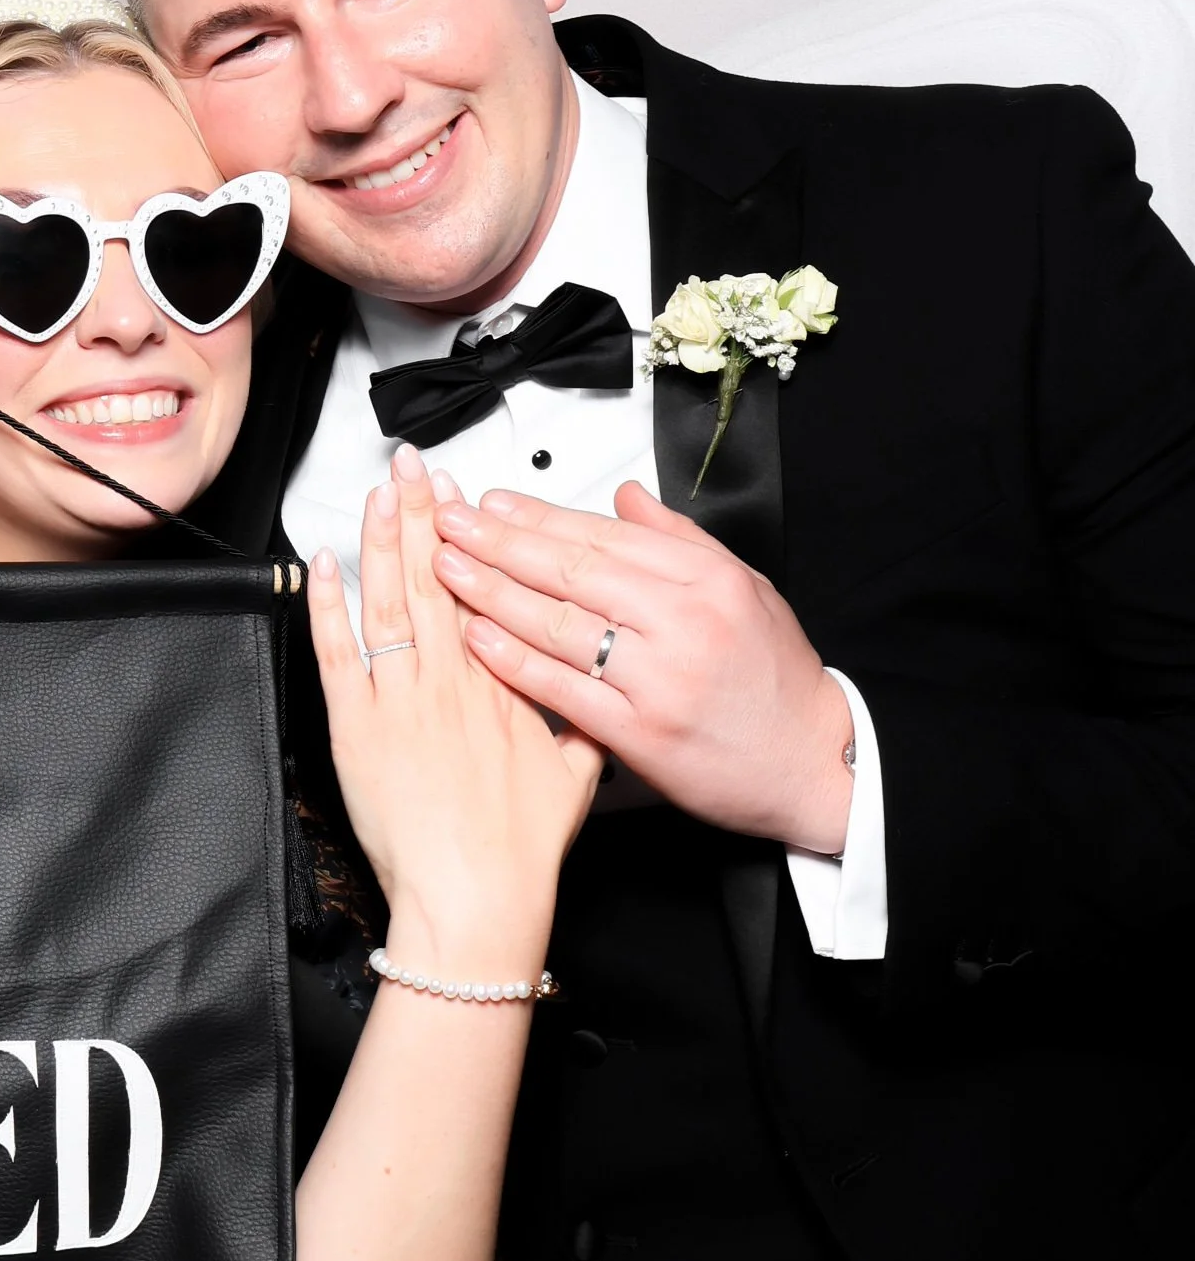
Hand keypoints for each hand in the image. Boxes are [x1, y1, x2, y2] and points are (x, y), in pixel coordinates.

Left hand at [308, 444, 600, 972]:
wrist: (477, 900)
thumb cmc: (519, 854)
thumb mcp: (573, 784)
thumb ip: (578, 737)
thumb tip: (590, 714)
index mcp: (503, 689)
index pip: (485, 595)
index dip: (470, 543)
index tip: (463, 501)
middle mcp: (453, 684)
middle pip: (436, 582)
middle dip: (425, 516)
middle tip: (415, 467)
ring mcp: (404, 702)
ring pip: (390, 603)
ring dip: (382, 542)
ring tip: (379, 492)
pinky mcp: (359, 730)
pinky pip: (339, 654)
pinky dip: (328, 607)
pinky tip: (323, 564)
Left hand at [432, 479, 853, 855]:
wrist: (814, 763)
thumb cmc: (777, 682)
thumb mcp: (745, 589)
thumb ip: (680, 540)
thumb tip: (626, 497)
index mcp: (706, 580)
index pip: (604, 535)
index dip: (540, 516)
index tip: (493, 501)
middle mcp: (683, 621)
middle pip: (571, 570)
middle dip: (500, 541)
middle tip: (450, 521)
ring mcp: (660, 678)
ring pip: (560, 623)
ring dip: (492, 592)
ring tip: (447, 569)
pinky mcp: (642, 733)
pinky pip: (564, 689)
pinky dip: (515, 661)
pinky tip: (477, 637)